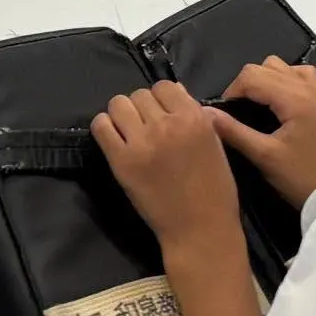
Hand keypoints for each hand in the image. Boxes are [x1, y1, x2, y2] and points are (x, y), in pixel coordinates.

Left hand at [92, 82, 242, 250]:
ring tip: (128, 132)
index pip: (164, 86)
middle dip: (141, 108)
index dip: (161, 99)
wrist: (199, 228)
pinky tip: (114, 139)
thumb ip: (195, 115)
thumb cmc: (214, 190)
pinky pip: (100, 127)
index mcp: (194, 118)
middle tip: (145, 127)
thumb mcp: (215, 144)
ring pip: (118, 104)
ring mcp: (142, 142)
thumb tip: (174, 91)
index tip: (161, 114)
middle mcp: (167, 124)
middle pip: (139, 95)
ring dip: (121, 115)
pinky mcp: (121, 161)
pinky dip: (104, 128)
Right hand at [208, 57, 315, 208]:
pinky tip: (277, 101)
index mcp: (294, 98)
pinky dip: (283, 80)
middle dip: (243, 86)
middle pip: (263, 67)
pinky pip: (298, 74)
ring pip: (280, 66)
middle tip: (237, 115)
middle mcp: (306, 87)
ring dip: (262, 80)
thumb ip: (233, 131)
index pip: (251, 76)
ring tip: (256, 106)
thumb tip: (205, 113)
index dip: (231, 92)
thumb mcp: (262, 156)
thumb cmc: (299, 176)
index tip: (225, 117)